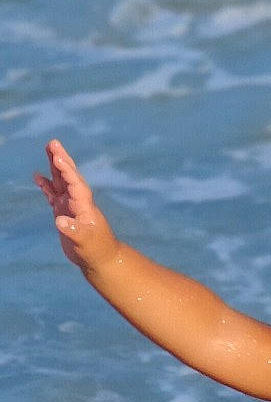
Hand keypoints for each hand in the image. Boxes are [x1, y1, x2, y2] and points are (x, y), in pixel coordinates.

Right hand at [35, 140, 116, 272]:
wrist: (101, 259)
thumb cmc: (96, 250)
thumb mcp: (85, 242)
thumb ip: (73, 231)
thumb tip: (60, 222)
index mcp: (84, 205)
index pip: (75, 184)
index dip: (67, 171)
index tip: (58, 158)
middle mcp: (78, 202)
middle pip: (69, 176)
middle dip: (61, 160)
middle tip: (53, 142)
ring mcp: (70, 206)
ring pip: (61, 181)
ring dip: (54, 167)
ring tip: (48, 149)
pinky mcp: (64, 212)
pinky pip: (54, 194)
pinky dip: (46, 185)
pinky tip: (38, 177)